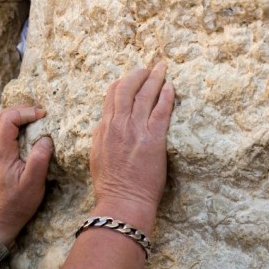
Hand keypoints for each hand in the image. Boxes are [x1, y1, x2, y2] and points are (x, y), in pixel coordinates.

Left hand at [0, 106, 52, 245]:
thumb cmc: (18, 202)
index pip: (8, 118)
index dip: (26, 112)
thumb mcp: (34, 183)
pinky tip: (21, 129)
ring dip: (13, 115)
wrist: (1, 218)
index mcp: (2, 151)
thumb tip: (46, 138)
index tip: (42, 116)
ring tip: (31, 118)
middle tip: (38, 114)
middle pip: (0, 115)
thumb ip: (39, 158)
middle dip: (20, 110)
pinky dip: (8, 124)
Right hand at [90, 63, 174, 231]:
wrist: (121, 200)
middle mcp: (117, 125)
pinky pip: (161, 110)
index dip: (121, 84)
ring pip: (144, 94)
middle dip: (138, 74)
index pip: (110, 97)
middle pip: (126, 89)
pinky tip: (171, 86)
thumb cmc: (110, 184)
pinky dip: (166, 95)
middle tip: (148, 68)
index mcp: (103, 129)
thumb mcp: (96, 157)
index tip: (130, 79)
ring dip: (154, 78)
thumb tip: (104, 125)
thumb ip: (101, 137)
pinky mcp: (153, 138)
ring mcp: (135, 130)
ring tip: (162, 68)